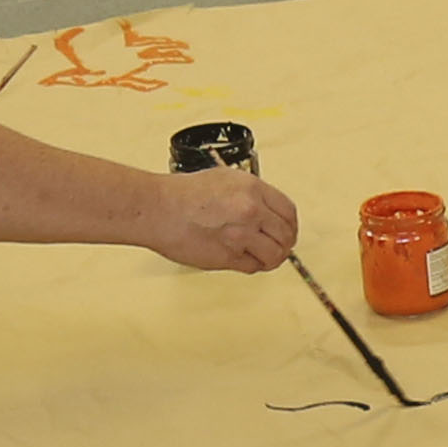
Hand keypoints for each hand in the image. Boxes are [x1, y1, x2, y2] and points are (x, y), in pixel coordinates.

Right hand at [147, 167, 300, 272]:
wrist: (157, 208)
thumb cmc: (182, 194)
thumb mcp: (224, 180)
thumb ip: (249, 194)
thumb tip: (267, 210)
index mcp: (252, 188)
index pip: (289, 211)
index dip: (290, 225)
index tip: (287, 231)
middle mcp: (251, 210)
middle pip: (286, 235)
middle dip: (284, 244)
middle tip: (278, 248)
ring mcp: (241, 234)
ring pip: (274, 255)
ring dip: (271, 259)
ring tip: (261, 257)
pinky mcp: (228, 256)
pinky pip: (252, 266)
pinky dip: (251, 266)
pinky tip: (243, 260)